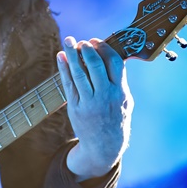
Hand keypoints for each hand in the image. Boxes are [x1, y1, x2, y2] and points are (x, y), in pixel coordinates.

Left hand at [56, 36, 132, 181]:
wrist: (104, 147)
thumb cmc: (116, 119)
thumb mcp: (125, 101)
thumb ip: (119, 81)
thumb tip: (111, 57)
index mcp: (120, 92)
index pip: (114, 63)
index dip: (104, 49)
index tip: (96, 41)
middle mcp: (105, 96)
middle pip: (95, 66)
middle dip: (87, 49)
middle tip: (81, 41)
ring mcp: (89, 103)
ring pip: (80, 74)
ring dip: (73, 54)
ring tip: (68, 40)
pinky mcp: (76, 108)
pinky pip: (68, 84)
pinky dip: (64, 69)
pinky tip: (61, 57)